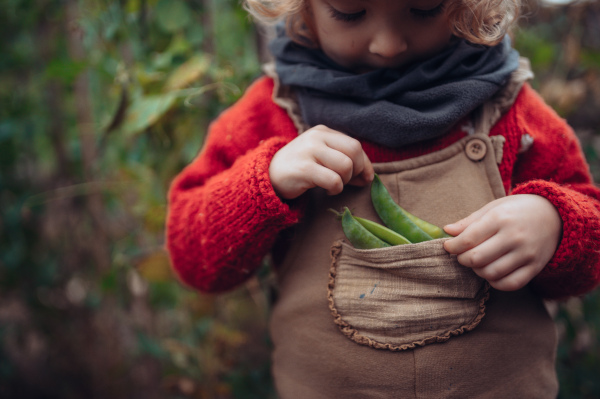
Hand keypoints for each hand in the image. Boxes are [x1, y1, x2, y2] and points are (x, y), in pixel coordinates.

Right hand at [269, 125, 374, 199]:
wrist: (268, 176)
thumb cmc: (300, 168)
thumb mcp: (321, 156)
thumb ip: (342, 159)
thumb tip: (369, 176)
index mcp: (323, 132)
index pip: (355, 145)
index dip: (365, 164)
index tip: (365, 178)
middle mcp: (316, 137)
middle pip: (354, 151)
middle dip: (357, 171)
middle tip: (347, 182)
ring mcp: (309, 151)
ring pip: (346, 166)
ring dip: (345, 181)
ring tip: (334, 186)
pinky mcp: (304, 169)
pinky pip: (333, 180)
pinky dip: (336, 189)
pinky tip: (327, 191)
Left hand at [443, 195, 561, 290]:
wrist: (555, 215)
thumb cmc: (516, 210)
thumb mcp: (492, 208)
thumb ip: (469, 221)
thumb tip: (447, 230)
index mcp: (500, 218)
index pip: (468, 239)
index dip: (452, 247)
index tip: (448, 247)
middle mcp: (514, 236)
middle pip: (477, 259)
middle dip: (462, 260)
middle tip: (462, 256)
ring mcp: (526, 253)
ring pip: (491, 273)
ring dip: (478, 271)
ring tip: (477, 263)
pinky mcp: (535, 267)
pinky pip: (510, 284)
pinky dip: (496, 283)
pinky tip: (492, 273)